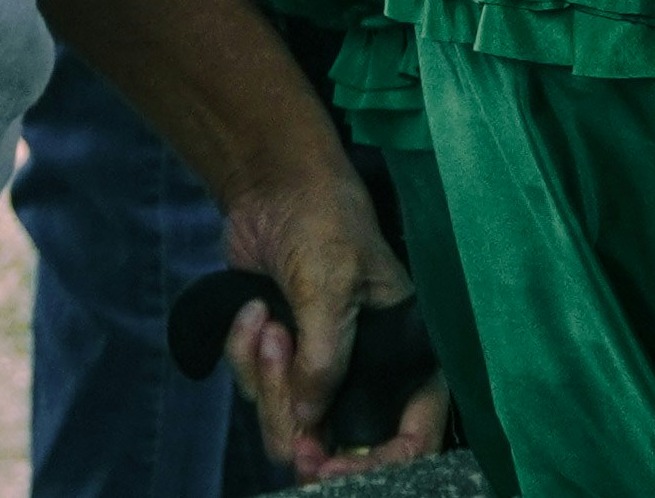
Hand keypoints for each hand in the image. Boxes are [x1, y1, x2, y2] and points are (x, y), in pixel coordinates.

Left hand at [217, 158, 447, 482]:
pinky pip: (255, 391)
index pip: (411, 434)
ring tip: (265, 321)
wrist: (271, 188)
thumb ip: (325, 358)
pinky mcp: (281, 360)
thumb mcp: (331, 285)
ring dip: (265, 375)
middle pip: (335, 439)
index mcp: (407, 354)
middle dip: (295, 411)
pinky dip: (243, 356)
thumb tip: (309, 421)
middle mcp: (369, 370)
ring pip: (288, 420)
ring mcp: (321, 368)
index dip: (375, 462)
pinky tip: (251, 314)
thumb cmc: (323, 221)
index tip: (326, 466)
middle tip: (277, 363)